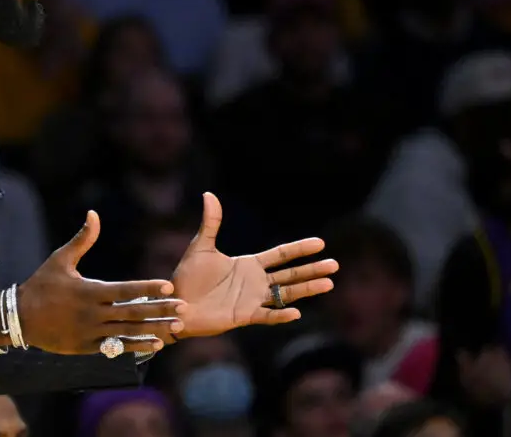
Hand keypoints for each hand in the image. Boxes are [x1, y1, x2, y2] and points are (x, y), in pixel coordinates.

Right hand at [9, 211, 186, 355]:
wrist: (19, 318)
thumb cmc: (41, 285)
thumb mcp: (60, 259)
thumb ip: (82, 239)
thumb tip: (94, 214)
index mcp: (89, 291)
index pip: (125, 290)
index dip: (147, 288)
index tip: (169, 285)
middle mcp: (93, 313)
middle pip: (133, 313)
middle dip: (160, 310)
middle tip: (184, 307)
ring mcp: (91, 332)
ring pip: (128, 332)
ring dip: (154, 330)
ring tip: (176, 328)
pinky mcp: (88, 346)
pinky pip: (117, 346)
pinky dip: (137, 346)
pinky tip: (156, 344)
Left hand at [172, 193, 337, 338]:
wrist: (176, 302)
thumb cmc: (188, 276)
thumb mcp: (201, 247)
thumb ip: (211, 223)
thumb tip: (209, 194)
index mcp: (249, 265)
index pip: (281, 255)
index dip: (299, 249)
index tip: (320, 243)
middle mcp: (255, 282)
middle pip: (290, 275)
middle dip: (312, 269)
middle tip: (335, 265)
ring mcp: (252, 300)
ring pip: (285, 295)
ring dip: (306, 290)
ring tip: (328, 284)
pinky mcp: (244, 316)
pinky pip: (266, 316)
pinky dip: (281, 315)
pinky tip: (296, 312)